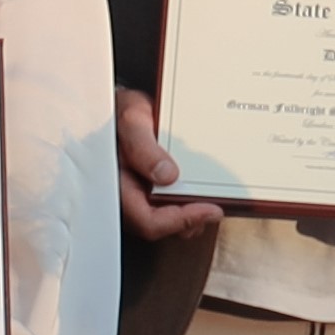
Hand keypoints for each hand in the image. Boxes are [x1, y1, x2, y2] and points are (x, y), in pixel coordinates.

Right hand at [111, 87, 225, 243]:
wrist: (125, 107)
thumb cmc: (123, 113)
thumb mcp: (133, 120)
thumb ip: (143, 147)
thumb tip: (167, 176)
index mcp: (118, 186)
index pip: (148, 221)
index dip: (180, 221)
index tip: (210, 210)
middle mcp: (128, 198)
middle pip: (161, 227)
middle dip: (190, 221)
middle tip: (216, 207)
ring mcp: (140, 197)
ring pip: (166, 223)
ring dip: (191, 217)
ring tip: (211, 202)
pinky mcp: (151, 193)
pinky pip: (169, 209)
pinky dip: (188, 206)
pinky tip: (201, 193)